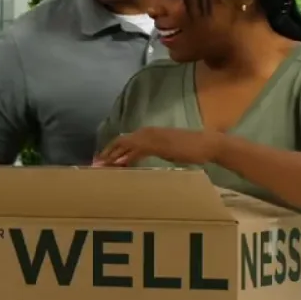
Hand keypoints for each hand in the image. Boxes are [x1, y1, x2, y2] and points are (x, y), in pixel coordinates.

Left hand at [93, 127, 224, 166]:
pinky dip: (126, 157)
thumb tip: (137, 161)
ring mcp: (152, 137)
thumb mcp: (166, 151)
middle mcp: (147, 132)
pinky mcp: (158, 144)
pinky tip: (118, 164)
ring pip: (125, 145)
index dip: (110, 151)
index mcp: (148, 133)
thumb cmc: (189, 149)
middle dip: (106, 154)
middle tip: (93, 166)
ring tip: (100, 167)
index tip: (100, 162)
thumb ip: (151, 153)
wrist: (207, 144)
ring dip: (111, 156)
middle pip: (120, 142)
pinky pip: (138, 150)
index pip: (123, 141)